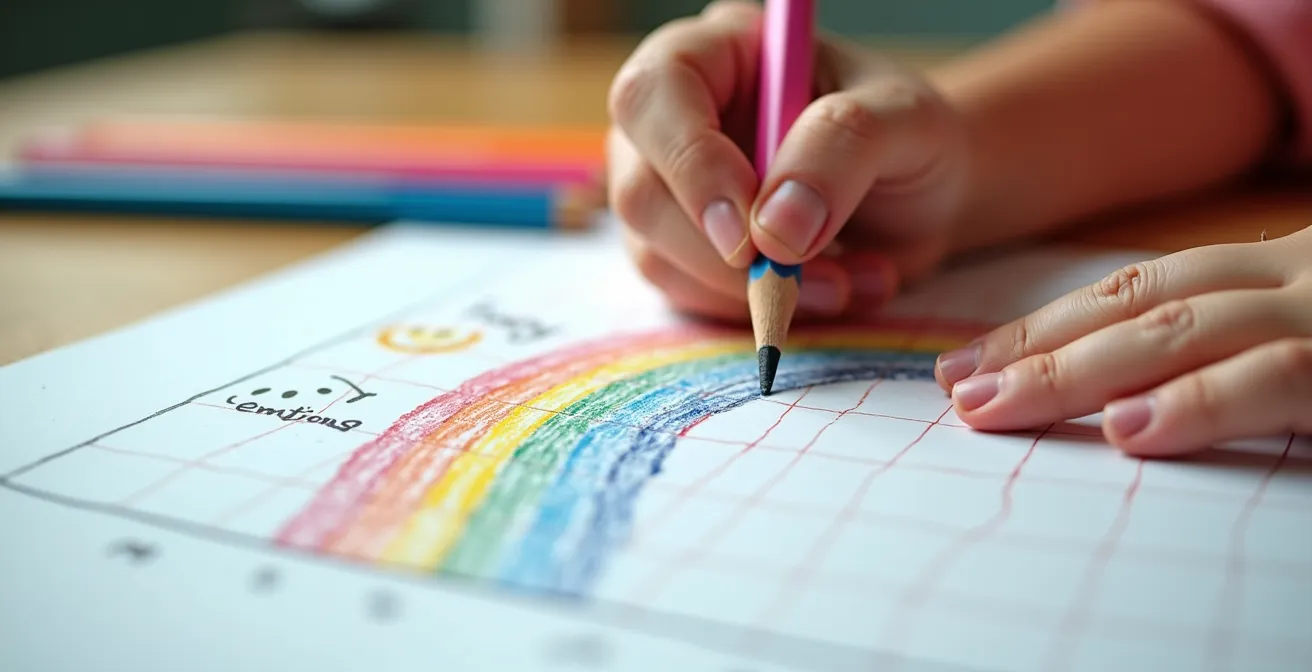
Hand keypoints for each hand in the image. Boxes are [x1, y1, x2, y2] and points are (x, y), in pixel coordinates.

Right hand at [606, 0, 970, 321]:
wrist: (925, 196)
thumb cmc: (910, 138)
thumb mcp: (904, 120)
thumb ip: (842, 148)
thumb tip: (773, 228)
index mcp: (720, 50)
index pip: (656, 93)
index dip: (690, 163)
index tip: (750, 231)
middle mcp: (676, 115)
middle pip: (639, 188)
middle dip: (722, 253)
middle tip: (800, 274)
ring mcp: (669, 186)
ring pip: (655, 254)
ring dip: (749, 291)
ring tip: (843, 282)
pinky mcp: (680, 248)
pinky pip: (685, 294)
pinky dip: (754, 310)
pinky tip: (825, 291)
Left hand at [936, 225, 1311, 455]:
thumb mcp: (1307, 349)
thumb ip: (1235, 363)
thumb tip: (1122, 414)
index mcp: (1280, 275)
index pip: (1140, 292)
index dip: (1047, 328)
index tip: (967, 366)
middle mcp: (1296, 279)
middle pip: (1140, 303)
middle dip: (1036, 346)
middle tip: (956, 390)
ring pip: (1183, 329)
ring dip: (1079, 370)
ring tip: (997, 406)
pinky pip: (1275, 375)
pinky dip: (1196, 401)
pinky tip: (1126, 428)